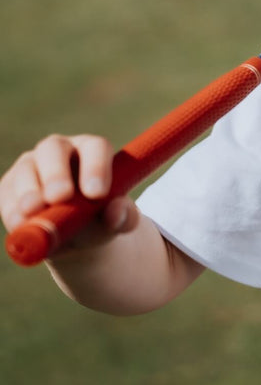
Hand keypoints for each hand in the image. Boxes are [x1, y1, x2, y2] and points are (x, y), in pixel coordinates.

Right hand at [0, 135, 138, 250]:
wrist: (75, 236)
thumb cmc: (101, 220)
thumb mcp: (117, 221)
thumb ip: (124, 216)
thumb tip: (116, 212)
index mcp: (93, 151)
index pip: (96, 148)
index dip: (96, 167)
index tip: (97, 194)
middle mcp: (61, 150)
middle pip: (54, 148)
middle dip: (56, 173)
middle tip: (60, 197)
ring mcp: (32, 164)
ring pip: (26, 168)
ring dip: (29, 190)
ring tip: (34, 211)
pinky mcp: (10, 184)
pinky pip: (7, 191)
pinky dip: (12, 207)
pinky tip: (20, 222)